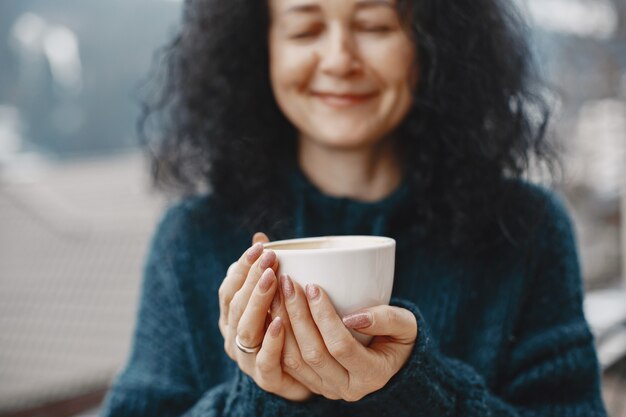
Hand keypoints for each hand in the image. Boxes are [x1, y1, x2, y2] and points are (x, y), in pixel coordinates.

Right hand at [217, 232, 312, 401]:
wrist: (308, 374)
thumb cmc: (289, 330)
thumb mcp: (277, 298)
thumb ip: (266, 271)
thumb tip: (259, 234)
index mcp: (233, 317)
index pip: (230, 288)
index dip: (243, 267)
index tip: (261, 246)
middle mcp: (234, 337)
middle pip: (236, 305)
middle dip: (252, 278)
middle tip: (270, 257)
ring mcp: (247, 359)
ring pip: (246, 330)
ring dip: (259, 303)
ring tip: (273, 280)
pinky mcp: (266, 379)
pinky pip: (265, 361)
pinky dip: (271, 342)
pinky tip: (280, 322)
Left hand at [274, 274, 416, 401]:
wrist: (391, 360)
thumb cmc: (399, 336)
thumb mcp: (405, 325)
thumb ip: (387, 319)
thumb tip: (355, 317)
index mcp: (371, 375)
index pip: (341, 346)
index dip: (324, 316)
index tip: (314, 286)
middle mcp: (346, 387)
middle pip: (312, 353)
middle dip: (296, 315)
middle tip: (287, 282)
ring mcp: (325, 388)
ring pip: (294, 359)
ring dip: (282, 323)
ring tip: (276, 291)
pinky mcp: (310, 383)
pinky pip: (285, 362)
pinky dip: (276, 336)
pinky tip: (271, 309)